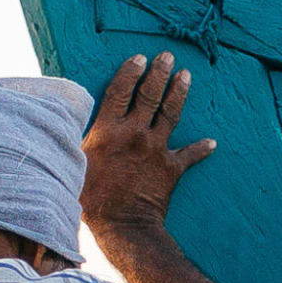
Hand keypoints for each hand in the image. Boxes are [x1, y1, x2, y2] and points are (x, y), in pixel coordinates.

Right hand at [82, 53, 217, 235]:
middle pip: (149, 96)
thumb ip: (81, 141)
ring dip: (179, 93)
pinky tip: (212, 142)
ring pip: (171, 114)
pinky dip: (201, 148)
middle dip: (158, 73)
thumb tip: (69, 125)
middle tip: (167, 56)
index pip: (119, 92)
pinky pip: (190, 155)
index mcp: (108, 130)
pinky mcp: (172, 169)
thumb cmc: (91, 200)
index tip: (139, 58)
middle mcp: (135, 134)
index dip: (130, 73)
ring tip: (186, 75)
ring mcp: (156, 150)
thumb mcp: (75, 164)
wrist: (123, 226)